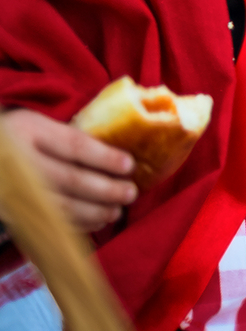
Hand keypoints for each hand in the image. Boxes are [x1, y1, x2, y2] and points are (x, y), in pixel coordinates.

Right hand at [1, 109, 137, 232]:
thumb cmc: (15, 136)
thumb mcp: (36, 124)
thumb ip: (65, 137)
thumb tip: (114, 154)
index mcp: (30, 130)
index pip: (74, 146)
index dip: (104, 157)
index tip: (129, 165)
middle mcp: (20, 161)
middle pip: (70, 179)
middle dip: (105, 189)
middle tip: (130, 192)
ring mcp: (12, 191)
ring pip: (59, 207)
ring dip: (94, 211)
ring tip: (117, 211)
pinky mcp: (9, 214)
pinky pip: (47, 224)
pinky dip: (75, 225)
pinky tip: (96, 222)